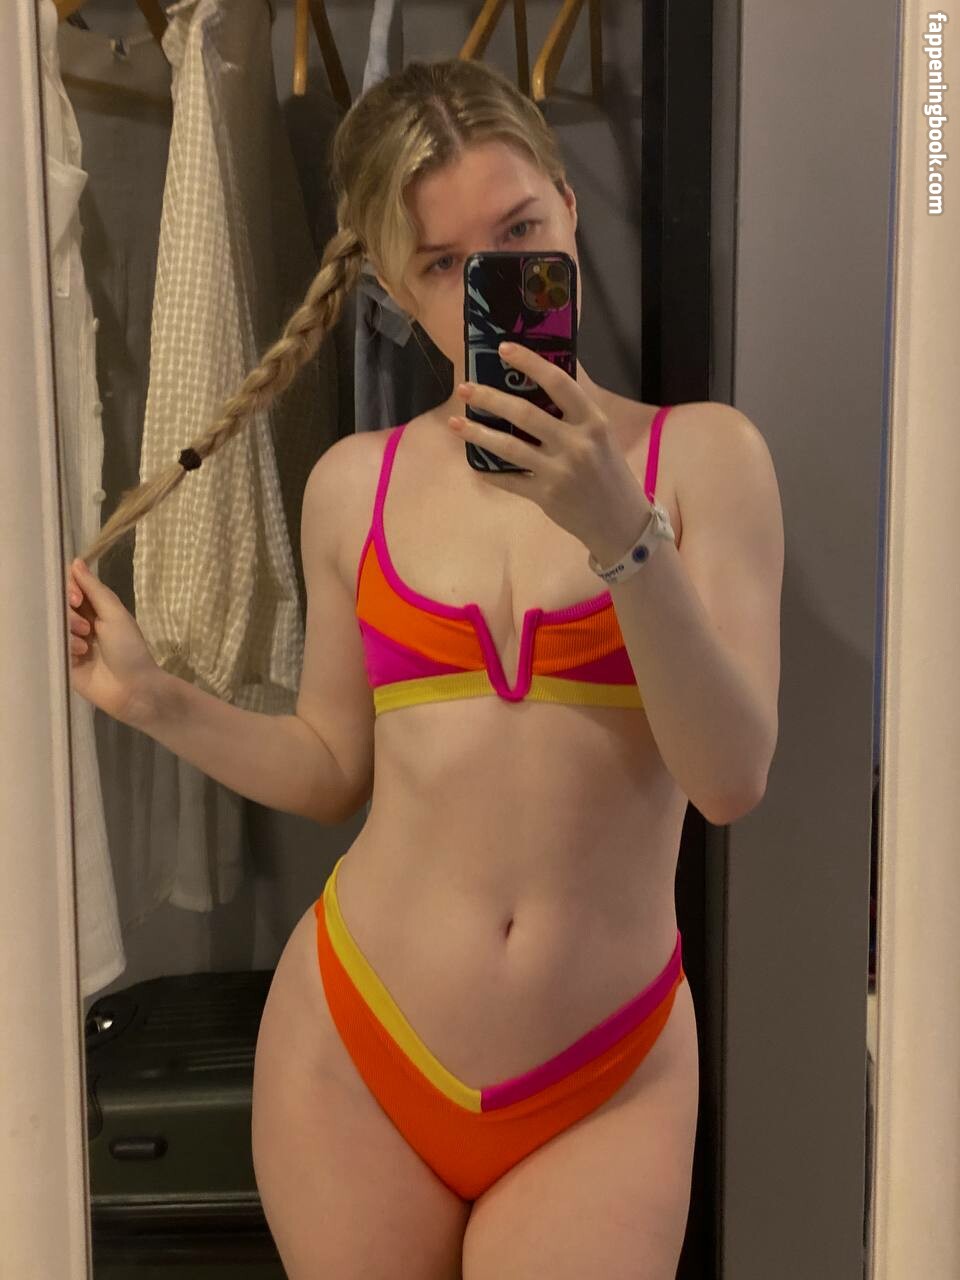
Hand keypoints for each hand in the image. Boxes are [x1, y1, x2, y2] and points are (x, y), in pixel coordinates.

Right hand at [65, 557, 160, 725]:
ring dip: (69, 633)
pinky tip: (78, 657)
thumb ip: (94, 589)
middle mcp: (81, 622)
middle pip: (60, 605)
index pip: (71, 587)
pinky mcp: (64, 661)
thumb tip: (76, 561)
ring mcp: (71, 642)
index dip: (69, 590)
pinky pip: (52, 645)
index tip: (77, 599)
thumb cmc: (129, 648)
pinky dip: (64, 648)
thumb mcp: (114, 614)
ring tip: (85, 647)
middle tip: (86, 628)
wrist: (133, 688)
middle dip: (70, 615)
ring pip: (54, 625)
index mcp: (96, 608)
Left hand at [448, 342, 652, 559]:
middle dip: (489, 398)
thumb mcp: (601, 435)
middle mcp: (576, 443)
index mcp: (592, 421)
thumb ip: (574, 413)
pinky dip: (490, 474)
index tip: (503, 349)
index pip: (558, 383)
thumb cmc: (609, 471)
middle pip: (524, 413)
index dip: (529, 362)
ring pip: (509, 447)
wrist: (621, 521)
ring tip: (454, 423)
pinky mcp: (546, 496)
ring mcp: (560, 471)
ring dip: (477, 433)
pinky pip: (509, 480)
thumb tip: (537, 384)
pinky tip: (475, 466)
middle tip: (463, 389)